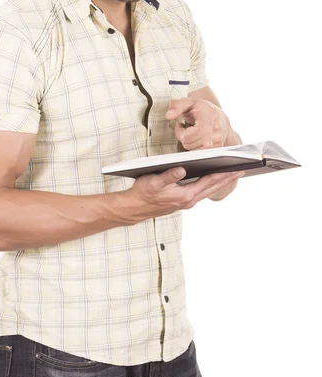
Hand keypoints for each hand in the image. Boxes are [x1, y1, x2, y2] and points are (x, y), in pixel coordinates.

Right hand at [124, 167, 245, 223]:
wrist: (135, 208)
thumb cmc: (143, 193)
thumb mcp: (154, 182)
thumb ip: (169, 176)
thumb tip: (182, 170)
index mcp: (185, 195)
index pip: (209, 182)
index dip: (223, 174)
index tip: (235, 168)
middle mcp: (189, 200)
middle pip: (212, 187)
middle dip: (227, 178)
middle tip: (241, 168)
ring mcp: (186, 201)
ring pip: (208, 189)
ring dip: (220, 181)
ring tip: (231, 172)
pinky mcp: (182, 200)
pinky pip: (201, 191)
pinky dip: (210, 183)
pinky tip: (212, 178)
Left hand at [165, 97, 228, 150]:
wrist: (218, 117)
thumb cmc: (201, 109)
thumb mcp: (189, 102)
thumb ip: (177, 106)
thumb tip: (169, 115)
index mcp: (209, 114)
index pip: (202, 129)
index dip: (191, 135)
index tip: (186, 131)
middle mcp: (216, 128)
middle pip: (188, 140)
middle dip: (182, 134)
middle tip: (185, 127)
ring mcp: (218, 139)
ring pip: (191, 148)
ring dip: (188, 141)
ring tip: (192, 131)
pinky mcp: (217, 148)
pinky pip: (197, 153)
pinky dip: (193, 146)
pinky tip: (196, 138)